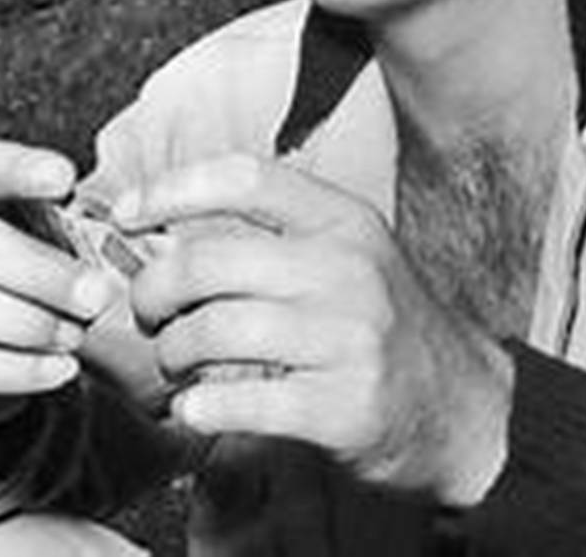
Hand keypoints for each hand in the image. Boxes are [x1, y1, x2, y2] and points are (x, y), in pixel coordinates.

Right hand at [0, 140, 113, 424]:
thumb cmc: (12, 267)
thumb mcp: (32, 230)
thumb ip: (66, 222)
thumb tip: (134, 222)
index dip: (20, 171)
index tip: (66, 179)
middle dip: (38, 270)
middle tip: (98, 294)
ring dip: (24, 323)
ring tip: (78, 335)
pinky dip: (11, 371)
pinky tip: (60, 371)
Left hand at [115, 154, 513, 504]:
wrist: (457, 402)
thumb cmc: (379, 319)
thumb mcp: (345, 252)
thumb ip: (272, 234)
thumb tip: (164, 230)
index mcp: (341, 219)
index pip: (244, 177)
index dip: (173, 188)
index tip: (128, 210)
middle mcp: (346, 268)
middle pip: (210, 260)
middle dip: (154, 290)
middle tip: (146, 312)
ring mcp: (348, 337)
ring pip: (215, 330)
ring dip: (173, 353)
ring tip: (174, 364)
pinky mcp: (344, 405)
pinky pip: (243, 401)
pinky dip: (201, 407)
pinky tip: (196, 408)